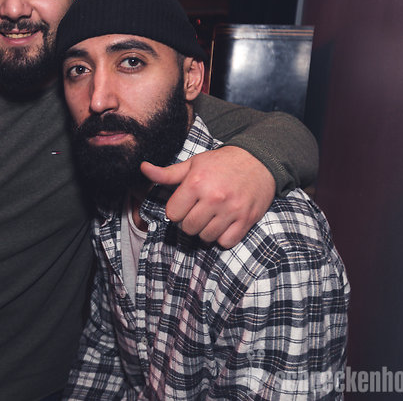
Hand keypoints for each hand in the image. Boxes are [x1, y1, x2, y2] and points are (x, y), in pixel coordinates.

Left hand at [140, 146, 274, 247]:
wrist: (259, 160)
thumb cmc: (221, 163)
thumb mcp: (193, 164)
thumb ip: (167, 173)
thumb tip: (143, 168)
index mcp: (196, 182)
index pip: (172, 214)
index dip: (176, 210)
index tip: (185, 204)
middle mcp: (213, 197)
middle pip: (188, 228)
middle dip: (189, 222)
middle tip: (198, 211)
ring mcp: (231, 210)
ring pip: (206, 237)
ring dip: (205, 231)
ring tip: (211, 216)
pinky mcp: (246, 220)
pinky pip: (226, 242)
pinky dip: (223, 237)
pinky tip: (224, 223)